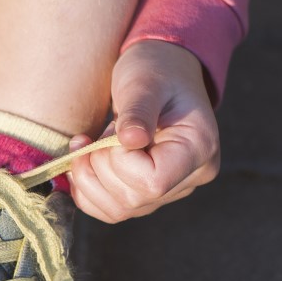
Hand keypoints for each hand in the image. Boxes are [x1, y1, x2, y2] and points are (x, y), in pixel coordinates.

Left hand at [68, 40, 219, 222]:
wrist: (161, 72)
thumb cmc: (157, 70)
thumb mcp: (145, 82)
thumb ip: (138, 111)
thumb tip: (129, 140)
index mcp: (199, 150)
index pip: (153, 182)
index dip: (121, 163)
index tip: (114, 132)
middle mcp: (189, 178)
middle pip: (132, 199)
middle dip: (99, 167)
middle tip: (95, 135)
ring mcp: (168, 190)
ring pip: (118, 210)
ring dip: (88, 180)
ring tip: (84, 146)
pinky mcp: (145, 194)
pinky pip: (110, 210)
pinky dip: (87, 191)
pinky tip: (82, 163)